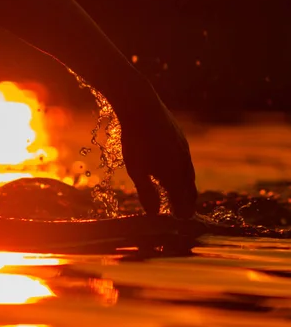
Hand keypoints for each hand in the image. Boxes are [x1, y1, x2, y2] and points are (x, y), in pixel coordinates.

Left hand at [120, 100, 197, 218]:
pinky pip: (185, 159)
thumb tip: (155, 213)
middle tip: (181, 211)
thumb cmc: (136, 142)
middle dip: (186, 201)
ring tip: (177, 192)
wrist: (142, 108)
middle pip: (190, 188)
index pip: (185, 201)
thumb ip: (147, 192)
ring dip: (184, 186)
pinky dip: (181, 171)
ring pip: (188, 173)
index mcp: (175, 175)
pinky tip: (173, 168)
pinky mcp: (180, 137)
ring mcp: (184, 149)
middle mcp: (184, 163)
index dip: (182, 211)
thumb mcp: (137, 171)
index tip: (179, 219)